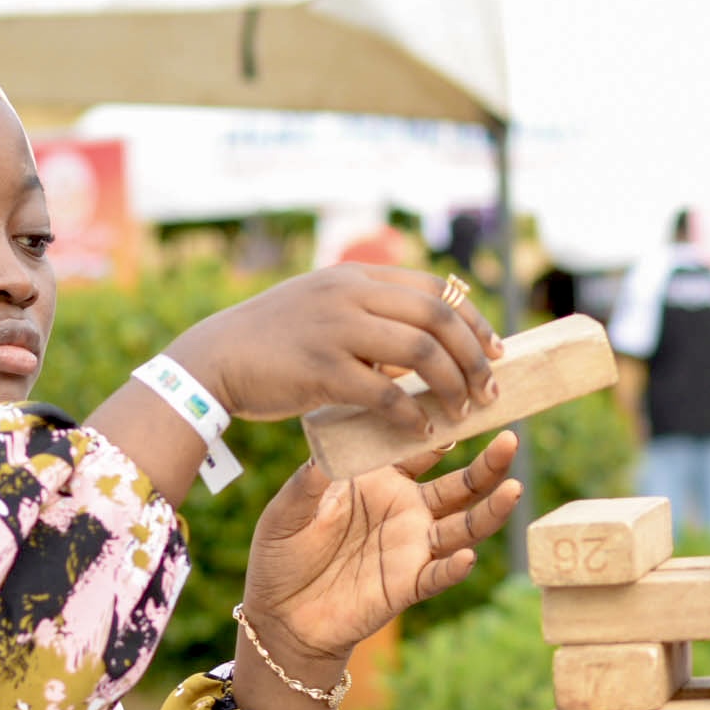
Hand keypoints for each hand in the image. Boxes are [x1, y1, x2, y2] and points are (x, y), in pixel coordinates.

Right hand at [169, 265, 500, 428]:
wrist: (213, 358)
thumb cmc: (272, 341)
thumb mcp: (323, 308)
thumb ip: (368, 314)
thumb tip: (423, 343)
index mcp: (357, 277)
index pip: (436, 288)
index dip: (474, 319)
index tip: (496, 349)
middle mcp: (350, 294)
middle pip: (438, 317)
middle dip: (474, 356)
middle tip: (490, 389)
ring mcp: (336, 329)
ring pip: (421, 351)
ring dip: (453, 384)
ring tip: (465, 410)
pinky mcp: (321, 368)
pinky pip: (384, 393)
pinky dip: (411, 414)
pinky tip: (422, 431)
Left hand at [240, 432, 522, 673]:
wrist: (279, 614)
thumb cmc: (283, 553)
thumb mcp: (290, 508)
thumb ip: (311, 478)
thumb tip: (327, 443)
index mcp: (381, 482)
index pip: (422, 448)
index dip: (443, 427)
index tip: (464, 400)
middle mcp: (406, 510)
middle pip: (460, 484)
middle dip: (488, 463)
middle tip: (510, 437)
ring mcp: (412, 547)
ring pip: (464, 525)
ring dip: (490, 510)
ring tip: (513, 489)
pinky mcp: (408, 585)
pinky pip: (438, 574)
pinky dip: (454, 566)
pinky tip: (467, 556)